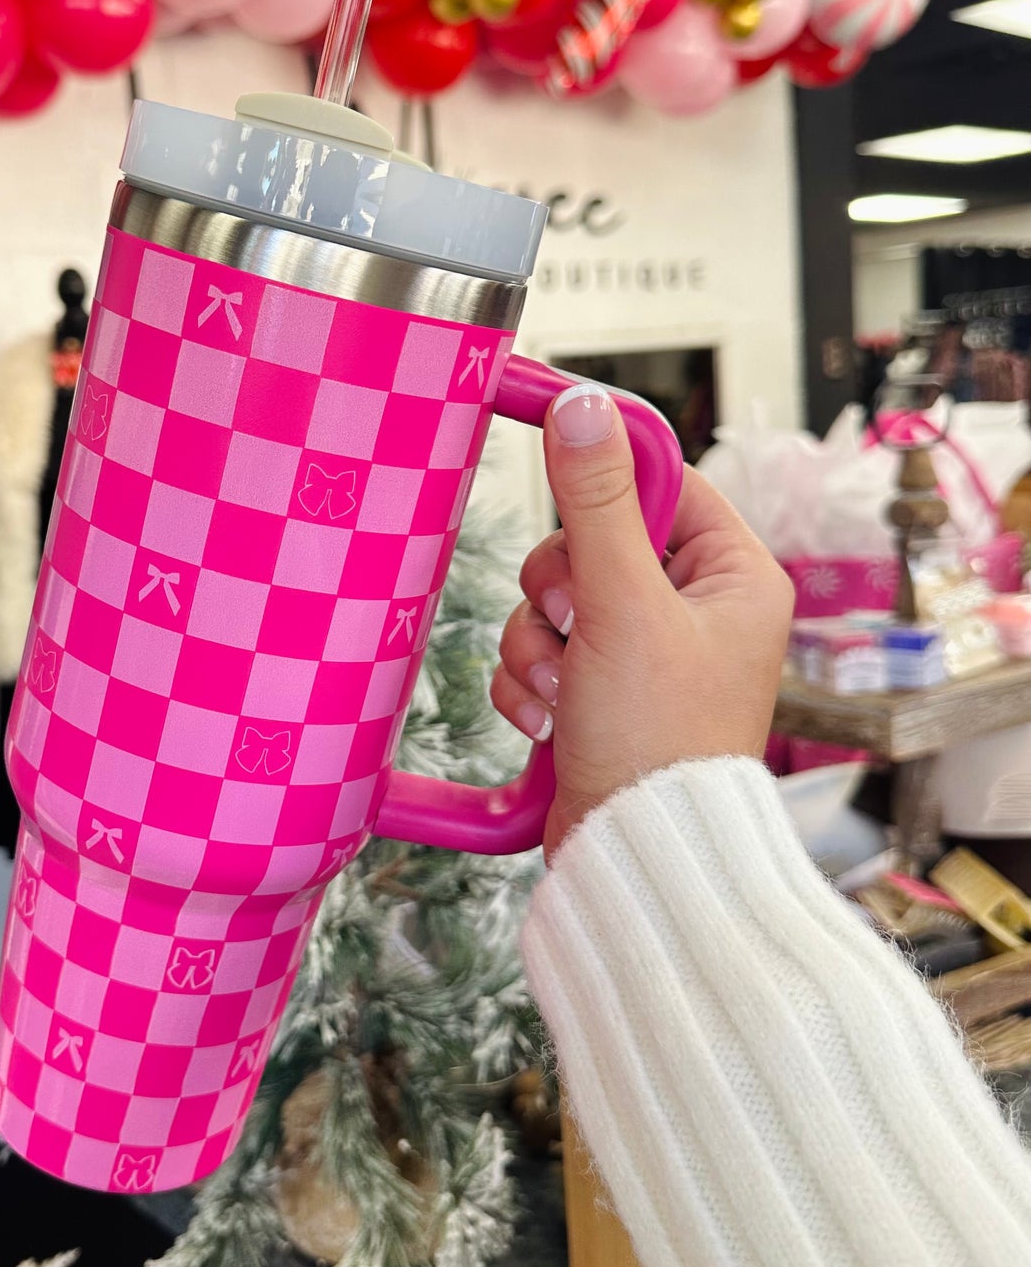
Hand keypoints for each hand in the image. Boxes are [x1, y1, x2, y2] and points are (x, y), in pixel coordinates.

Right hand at [490, 384, 793, 856]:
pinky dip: (532, 684)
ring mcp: (646, 656)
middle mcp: (696, 612)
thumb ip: (596, 503)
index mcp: (733, 577)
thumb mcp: (623, 607)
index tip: (555, 451)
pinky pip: (542, 652)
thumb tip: (582, 409)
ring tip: (565, 694)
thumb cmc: (659, 746)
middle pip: (593, 542)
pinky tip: (551, 723)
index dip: (604, 478)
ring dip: (538, 646)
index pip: (660, 482)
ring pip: (557, 601)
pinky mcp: (602, 695)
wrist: (633, 857)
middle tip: (576, 627)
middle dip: (560, 591)